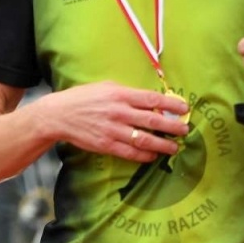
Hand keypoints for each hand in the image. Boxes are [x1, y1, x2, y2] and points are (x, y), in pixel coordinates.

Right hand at [44, 81, 188, 162]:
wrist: (58, 115)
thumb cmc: (82, 98)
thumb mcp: (104, 87)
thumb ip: (126, 92)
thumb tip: (149, 99)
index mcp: (119, 94)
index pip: (152, 99)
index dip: (171, 105)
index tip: (184, 108)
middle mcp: (118, 112)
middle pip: (153, 120)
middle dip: (173, 127)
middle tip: (184, 130)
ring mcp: (113, 130)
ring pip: (145, 139)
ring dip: (163, 144)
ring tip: (173, 147)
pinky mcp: (106, 144)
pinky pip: (130, 152)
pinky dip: (144, 155)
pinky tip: (153, 155)